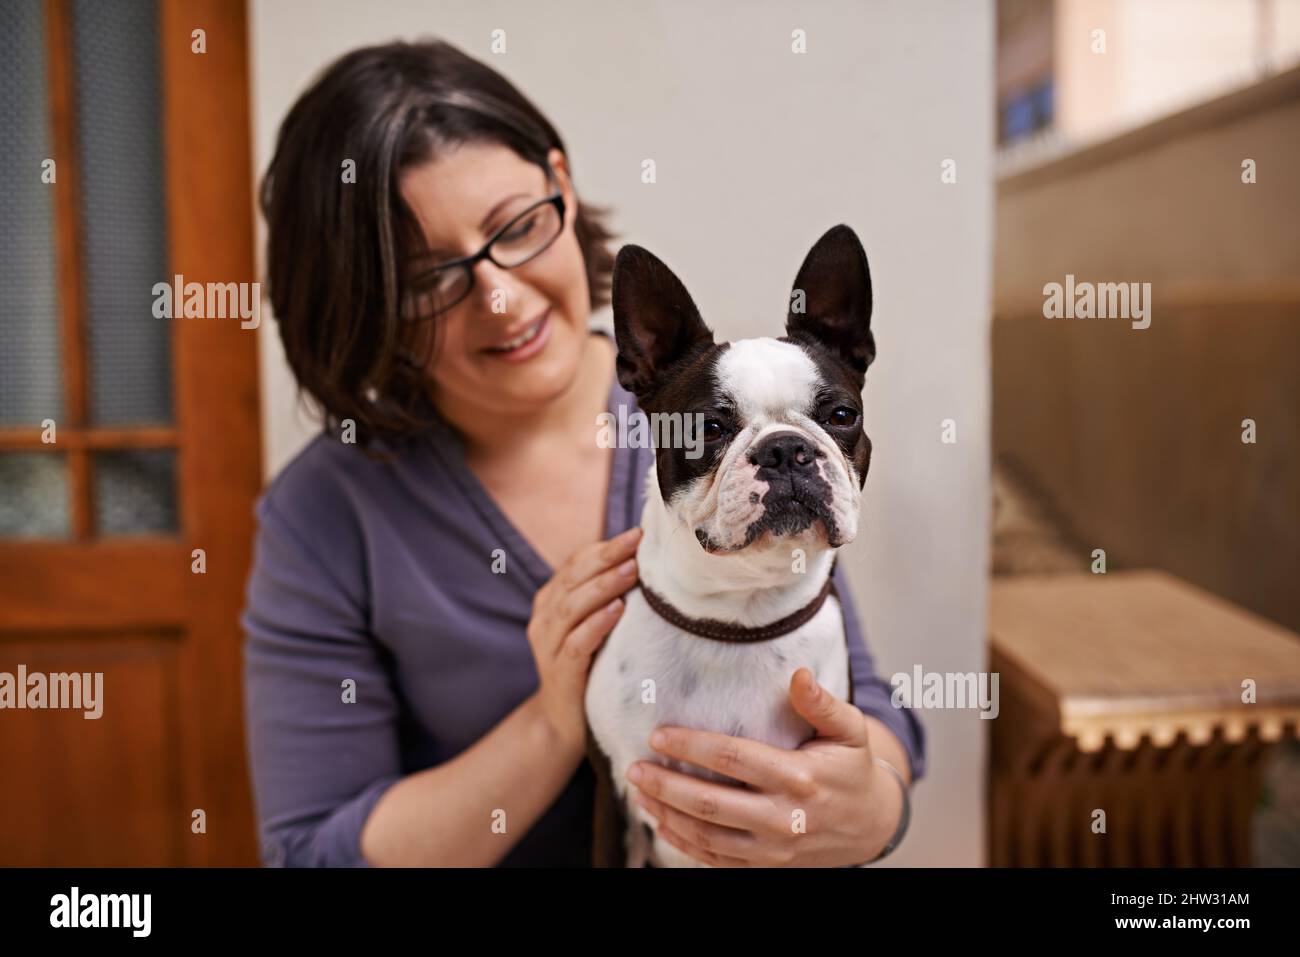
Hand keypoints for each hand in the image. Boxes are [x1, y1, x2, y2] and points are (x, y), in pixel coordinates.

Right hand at [527, 525, 641, 752]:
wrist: (563, 722)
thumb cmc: (589, 664)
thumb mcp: (593, 624)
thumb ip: (608, 595)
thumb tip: (647, 558)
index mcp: (551, 600)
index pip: (576, 563)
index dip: (605, 547)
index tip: (638, 533)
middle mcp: (544, 619)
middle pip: (573, 579)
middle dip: (606, 557)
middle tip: (636, 541)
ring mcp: (549, 647)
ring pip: (572, 607)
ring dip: (602, 586)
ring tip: (631, 570)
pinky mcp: (561, 673)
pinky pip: (577, 644)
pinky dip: (596, 624)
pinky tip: (617, 611)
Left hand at [625, 667, 900, 865]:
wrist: (872, 825)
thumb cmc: (853, 768)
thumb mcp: (850, 731)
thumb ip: (822, 703)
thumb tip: (797, 673)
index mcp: (800, 778)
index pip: (733, 759)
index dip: (691, 747)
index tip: (658, 735)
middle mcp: (784, 818)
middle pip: (711, 804)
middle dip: (666, 785)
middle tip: (634, 767)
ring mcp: (774, 849)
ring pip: (707, 836)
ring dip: (667, 814)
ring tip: (638, 790)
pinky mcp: (767, 867)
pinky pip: (716, 860)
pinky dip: (683, 843)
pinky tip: (660, 821)